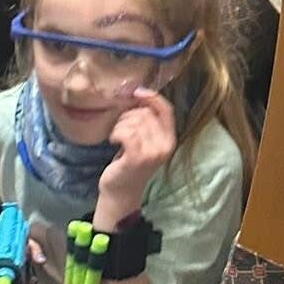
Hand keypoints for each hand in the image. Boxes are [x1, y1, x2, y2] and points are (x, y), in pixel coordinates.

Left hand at [97, 88, 176, 221]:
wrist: (120, 191)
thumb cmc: (128, 162)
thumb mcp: (143, 140)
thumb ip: (146, 121)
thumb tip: (138, 92)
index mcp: (170, 139)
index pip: (167, 109)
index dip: (152, 97)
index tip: (136, 92)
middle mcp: (165, 146)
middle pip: (146, 113)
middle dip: (128, 116)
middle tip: (120, 130)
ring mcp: (153, 153)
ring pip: (134, 122)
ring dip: (119, 126)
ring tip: (117, 138)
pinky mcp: (138, 158)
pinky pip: (126, 133)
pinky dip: (116, 133)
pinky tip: (113, 141)